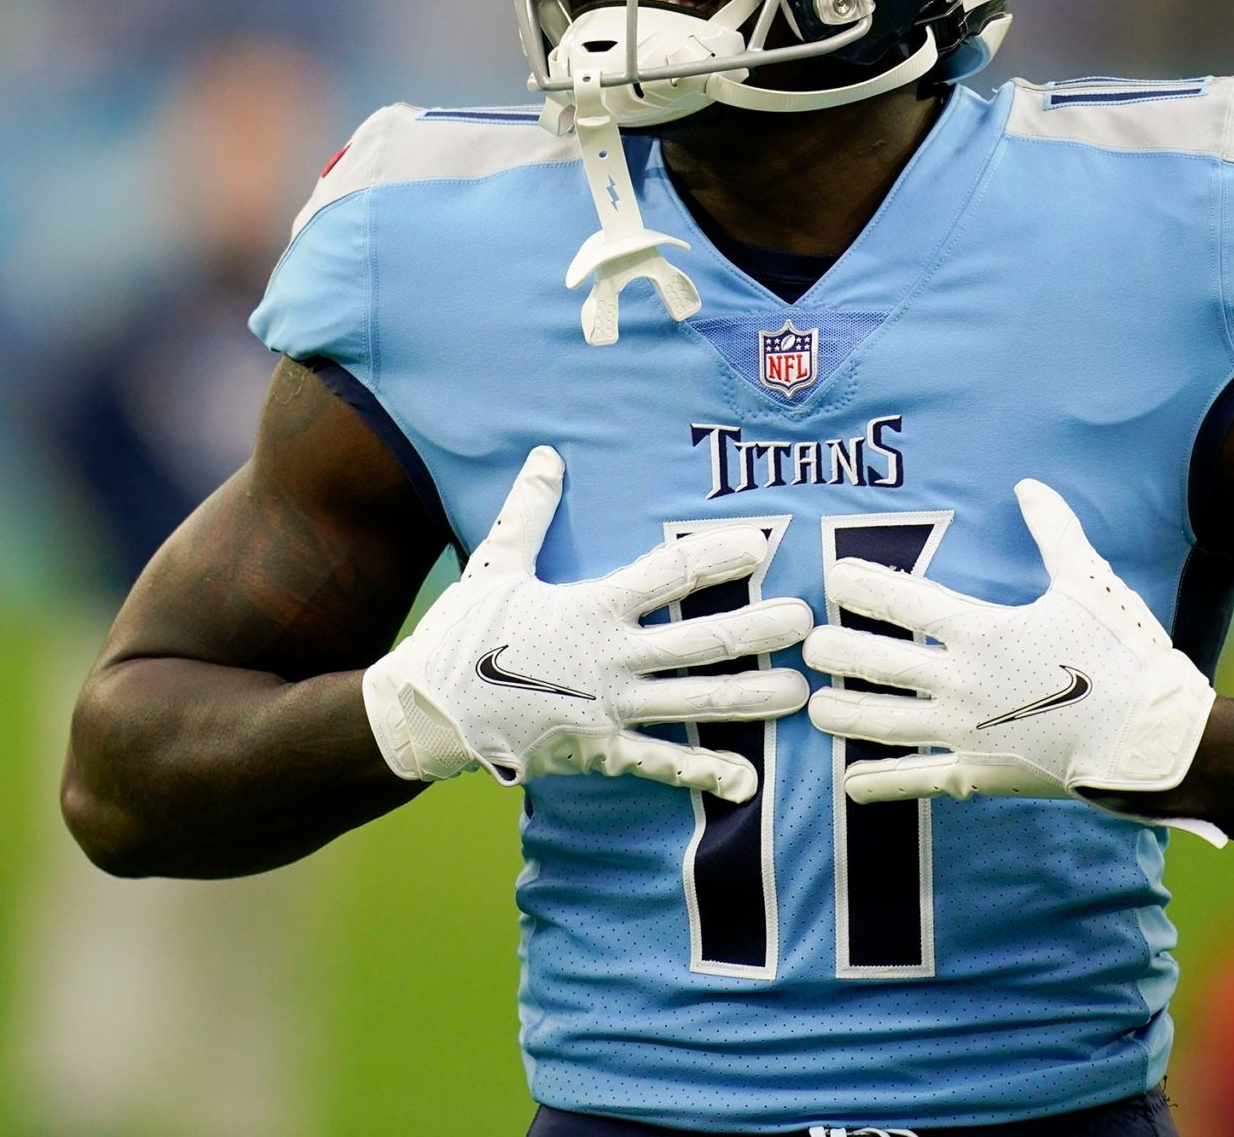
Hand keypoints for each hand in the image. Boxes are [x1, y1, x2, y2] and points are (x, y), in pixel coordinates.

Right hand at [361, 447, 813, 801]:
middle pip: (697, 641)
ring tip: (797, 690)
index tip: (760, 544)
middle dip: (755, 630)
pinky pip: (661, 764)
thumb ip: (528, 511)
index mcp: (590, 609)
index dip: (716, 558)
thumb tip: (545, 454)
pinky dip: (704, 772)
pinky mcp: (600, 752)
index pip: (666, 575)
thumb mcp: (493, 564)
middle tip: (805, 620)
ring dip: (749, 698)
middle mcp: (610, 659)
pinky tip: (747, 778)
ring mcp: (609, 710)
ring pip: (693, 703)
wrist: (427, 713)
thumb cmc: (460, 635)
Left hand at [803, 479, 1215, 809]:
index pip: (907, 602)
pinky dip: (884, 783)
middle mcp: (963, 683)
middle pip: (879, 664)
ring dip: (844, 716)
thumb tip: (1029, 486)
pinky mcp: (981, 773)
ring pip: (886, 723)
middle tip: (808, 644)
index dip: (865, 587)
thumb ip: (1055, 533)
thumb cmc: (1125, 658)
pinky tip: (851, 786)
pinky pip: (921, 779)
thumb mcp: (1091, 584)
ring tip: (814, 708)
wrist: (1151, 741)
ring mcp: (967, 733)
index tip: (832, 578)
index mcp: (984, 632)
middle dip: (838, 653)